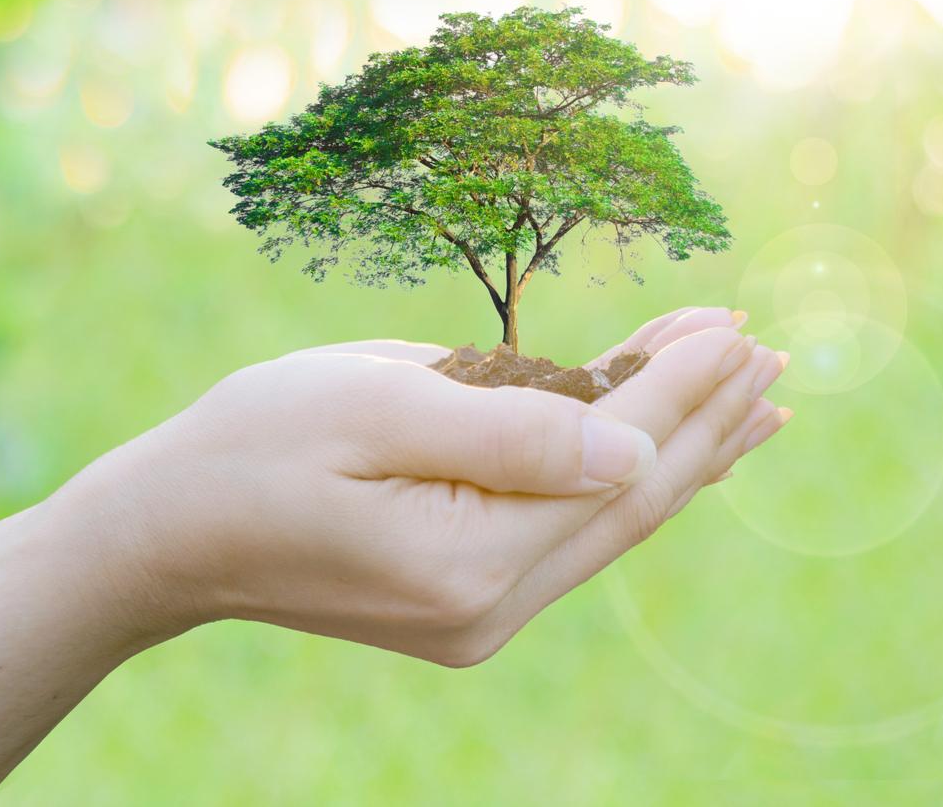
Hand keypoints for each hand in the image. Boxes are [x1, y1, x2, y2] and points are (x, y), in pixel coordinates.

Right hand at [49, 306, 791, 666]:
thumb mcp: (372, 403)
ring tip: (756, 399)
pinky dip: (630, 478)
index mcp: (470, 560)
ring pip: (616, 518)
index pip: (619, 462)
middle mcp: (493, 608)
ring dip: (685, 449)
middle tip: (774, 357)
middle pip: (636, 502)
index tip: (738, 327)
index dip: (686, 388)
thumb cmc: (254, 445)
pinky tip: (679, 450)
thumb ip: (510, 426)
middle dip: (709, 420)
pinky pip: (578, 530)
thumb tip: (635, 444)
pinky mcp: (473, 603)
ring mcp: (486, 615)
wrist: (167, 534)